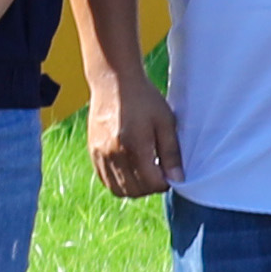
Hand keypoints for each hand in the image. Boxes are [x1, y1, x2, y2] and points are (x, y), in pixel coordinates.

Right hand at [89, 72, 180, 201]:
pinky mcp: (93, 151)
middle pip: (135, 190)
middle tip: (158, 174)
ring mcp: (100, 153)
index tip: (169, 173)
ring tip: (144, 174)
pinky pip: (105, 179)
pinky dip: (118, 182)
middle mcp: (114, 154)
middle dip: (150, 188)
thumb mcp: (165, 122)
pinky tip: (129, 171)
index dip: (165, 183)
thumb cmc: (144, 99)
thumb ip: (171, 153)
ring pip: (118, 189)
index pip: (152, 184)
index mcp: (135, 146)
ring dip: (134, 189)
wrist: (113, 81)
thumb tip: (177, 179)